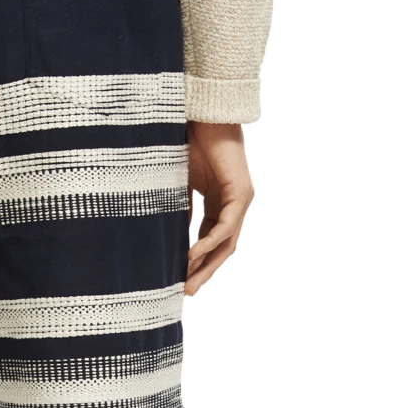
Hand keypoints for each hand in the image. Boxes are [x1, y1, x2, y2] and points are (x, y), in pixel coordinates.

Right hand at [184, 122, 255, 295]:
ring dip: (206, 265)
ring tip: (187, 281)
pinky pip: (224, 227)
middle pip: (221, 248)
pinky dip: (208, 243)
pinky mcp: (240, 194)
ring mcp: (240, 200)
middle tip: (184, 292)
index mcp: (220, 202)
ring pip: (225, 243)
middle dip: (202, 271)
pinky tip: (192, 255)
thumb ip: (179, 208)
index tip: (178, 278)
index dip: (196, 261)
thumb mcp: (180, 183)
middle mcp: (234, 204)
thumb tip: (166, 234)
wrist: (204, 116)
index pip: (210, 240)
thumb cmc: (191, 142)